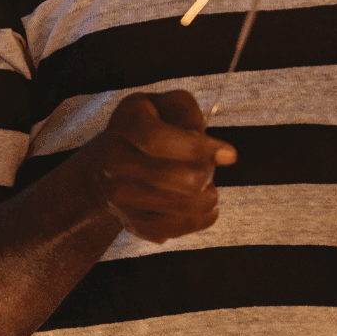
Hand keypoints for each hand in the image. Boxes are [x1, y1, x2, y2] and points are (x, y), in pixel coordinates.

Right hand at [85, 91, 234, 242]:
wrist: (107, 163)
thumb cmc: (151, 128)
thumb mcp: (169, 106)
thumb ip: (189, 116)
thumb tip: (213, 150)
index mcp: (126, 123)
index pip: (158, 140)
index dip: (198, 149)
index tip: (229, 155)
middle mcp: (112, 160)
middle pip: (171, 178)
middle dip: (204, 176)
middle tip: (210, 172)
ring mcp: (116, 194)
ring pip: (177, 205)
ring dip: (206, 198)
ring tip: (206, 188)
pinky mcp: (128, 221)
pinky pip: (172, 229)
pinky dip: (197, 220)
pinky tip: (202, 207)